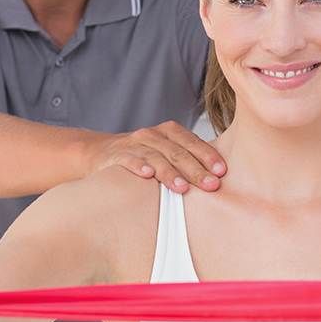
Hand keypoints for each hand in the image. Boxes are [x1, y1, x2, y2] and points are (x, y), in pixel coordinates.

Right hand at [88, 122, 226, 193]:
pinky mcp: (116, 155)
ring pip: (156, 157)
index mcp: (170, 133)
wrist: (99, 153)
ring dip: (171, 173)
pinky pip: (129, 160)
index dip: (208, 156)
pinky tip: (148, 175)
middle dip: (196, 169)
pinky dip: (138, 166)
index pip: (193, 143)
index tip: (222, 172)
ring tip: (183, 188)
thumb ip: (188, 162)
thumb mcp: (165, 154)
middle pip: (178, 152)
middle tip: (210, 185)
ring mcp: (134, 144)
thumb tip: (219, 181)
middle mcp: (153, 135)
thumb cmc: (142, 157)